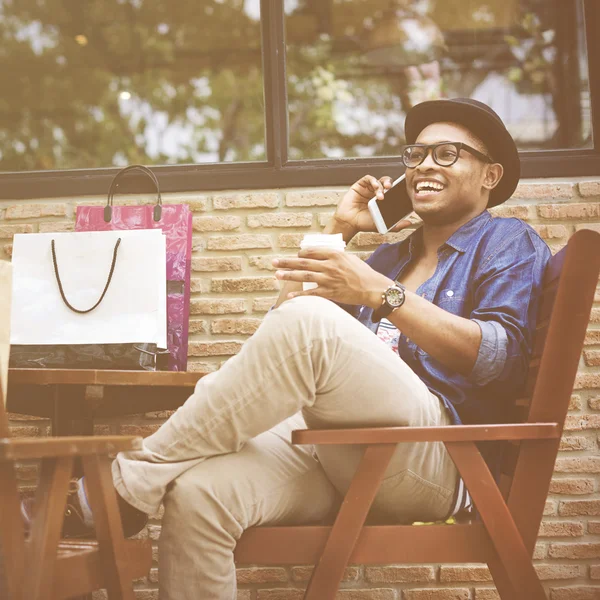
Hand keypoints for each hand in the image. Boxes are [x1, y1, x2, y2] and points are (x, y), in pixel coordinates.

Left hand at [273, 248, 392, 307]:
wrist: (372, 288)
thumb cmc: (362, 273)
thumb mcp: (349, 258)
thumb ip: (334, 256)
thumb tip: (322, 255)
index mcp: (334, 254)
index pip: (311, 251)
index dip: (300, 253)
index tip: (295, 256)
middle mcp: (329, 266)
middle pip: (303, 262)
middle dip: (287, 262)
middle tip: (274, 262)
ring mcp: (328, 279)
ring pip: (304, 276)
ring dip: (289, 275)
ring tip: (277, 275)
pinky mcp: (330, 292)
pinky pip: (311, 294)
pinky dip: (300, 295)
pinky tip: (290, 296)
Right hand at [325, 174, 412, 241]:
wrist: (349, 223)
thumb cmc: (363, 223)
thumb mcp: (382, 225)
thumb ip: (396, 225)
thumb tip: (409, 223)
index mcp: (383, 201)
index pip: (393, 191)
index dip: (399, 190)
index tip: (403, 192)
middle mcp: (376, 193)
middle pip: (387, 183)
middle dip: (391, 184)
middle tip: (392, 189)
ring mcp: (368, 189)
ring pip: (379, 180)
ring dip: (382, 185)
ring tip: (381, 195)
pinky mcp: (360, 185)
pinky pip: (369, 178)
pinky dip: (374, 181)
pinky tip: (375, 187)